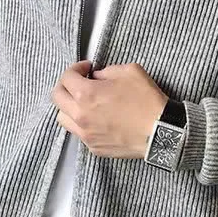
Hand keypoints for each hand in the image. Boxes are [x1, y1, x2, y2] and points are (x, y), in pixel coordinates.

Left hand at [52, 60, 168, 157]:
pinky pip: (79, 133)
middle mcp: (80, 116)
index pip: (67, 77)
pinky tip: (98, 119)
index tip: (87, 68)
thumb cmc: (146, 100)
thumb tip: (96, 77)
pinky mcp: (94, 147)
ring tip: (85, 103)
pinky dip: (83, 123)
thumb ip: (106, 71)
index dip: (76, 68)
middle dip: (66, 85)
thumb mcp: (129, 71)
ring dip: (70, 106)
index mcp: (86, 94)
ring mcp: (85, 134)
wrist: (160, 132)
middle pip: (57, 97)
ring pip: (63, 118)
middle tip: (79, 82)